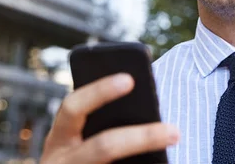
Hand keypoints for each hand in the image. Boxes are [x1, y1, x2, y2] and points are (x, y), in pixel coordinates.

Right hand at [41, 73, 178, 163]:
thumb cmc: (81, 156)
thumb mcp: (79, 141)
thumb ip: (101, 122)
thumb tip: (146, 110)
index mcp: (58, 139)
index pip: (73, 107)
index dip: (99, 91)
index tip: (129, 79)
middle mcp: (60, 161)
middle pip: (104, 147)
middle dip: (143, 137)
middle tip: (175, 131)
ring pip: (111, 161)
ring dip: (147, 146)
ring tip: (175, 140)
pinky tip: (163, 161)